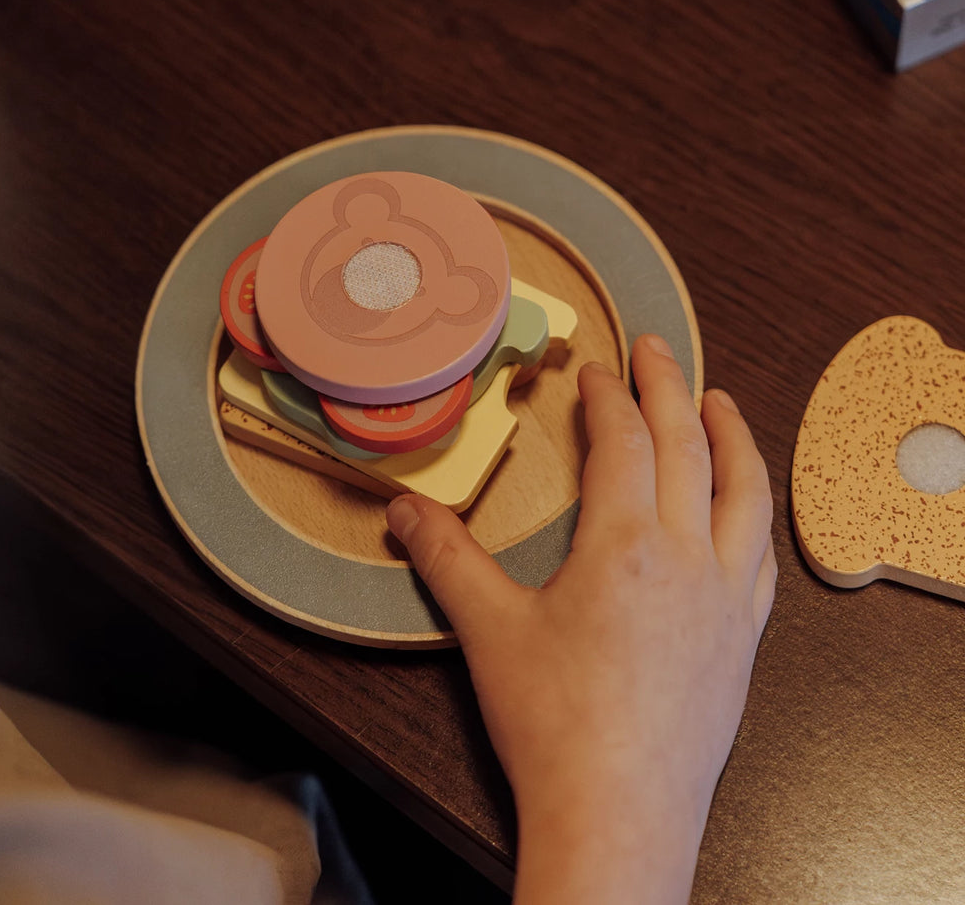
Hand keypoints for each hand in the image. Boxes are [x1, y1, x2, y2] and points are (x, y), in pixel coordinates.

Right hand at [387, 336, 775, 904]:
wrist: (618, 815)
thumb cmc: (556, 727)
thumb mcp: (488, 632)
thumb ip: (446, 559)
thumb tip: (403, 511)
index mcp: (624, 545)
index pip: (623, 441)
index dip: (606, 396)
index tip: (593, 372)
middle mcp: (687, 558)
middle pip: (687, 446)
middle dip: (668, 388)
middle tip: (654, 348)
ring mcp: (725, 598)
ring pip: (743, 493)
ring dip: (732, 436)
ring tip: (720, 402)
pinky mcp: (743, 639)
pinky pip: (761, 555)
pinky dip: (753, 512)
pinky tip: (744, 508)